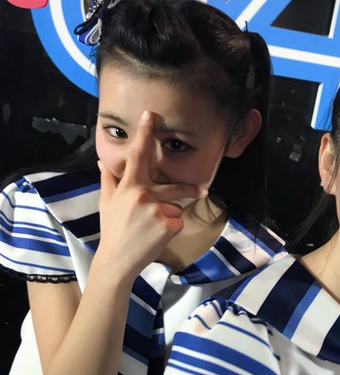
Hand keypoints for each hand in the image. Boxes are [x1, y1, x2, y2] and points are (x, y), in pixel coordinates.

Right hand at [96, 110, 204, 281]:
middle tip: (201, 189)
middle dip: (189, 189)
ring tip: (150, 229)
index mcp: (129, 187)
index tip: (150, 115)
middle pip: (173, 186)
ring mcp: (157, 210)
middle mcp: (144, 195)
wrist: (118, 260)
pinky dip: (171, 228)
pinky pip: (178, 221)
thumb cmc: (112, 229)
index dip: (145, 134)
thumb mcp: (107, 202)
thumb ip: (108, 179)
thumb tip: (102, 161)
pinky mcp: (169, 225)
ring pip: (175, 207)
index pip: (137, 156)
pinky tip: (156, 236)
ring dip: (168, 216)